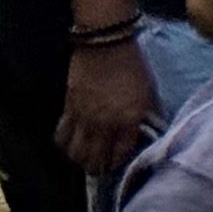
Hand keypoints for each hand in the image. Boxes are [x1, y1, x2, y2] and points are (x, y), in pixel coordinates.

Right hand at [57, 36, 157, 176]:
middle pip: (95, 160)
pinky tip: (71, 144)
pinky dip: (65, 145)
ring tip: (85, 158)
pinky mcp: (68, 110)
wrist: (105, 43)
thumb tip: (151, 130)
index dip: (119, 162)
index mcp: (128, 119)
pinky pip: (61, 137)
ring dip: (80, 160)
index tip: (119, 161)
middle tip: (101, 166)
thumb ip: (149, 113)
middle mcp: (105, 124)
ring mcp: (84, 119)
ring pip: (75, 154)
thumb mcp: (149, 90)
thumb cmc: (133, 64)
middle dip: (98, 168)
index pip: (120, 154)